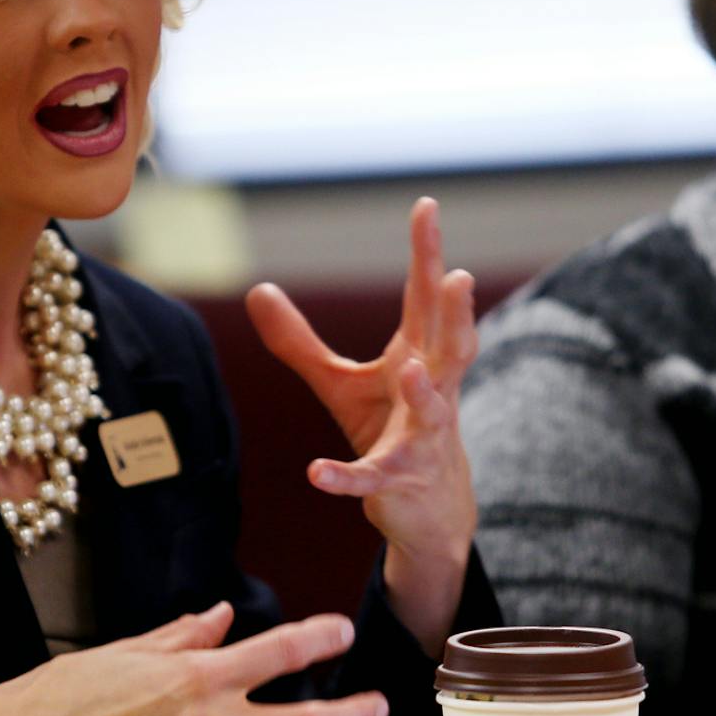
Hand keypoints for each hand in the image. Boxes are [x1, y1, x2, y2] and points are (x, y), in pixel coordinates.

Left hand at [245, 198, 479, 654]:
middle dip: (456, 314)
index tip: (426, 205)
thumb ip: (298, 341)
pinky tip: (316, 473)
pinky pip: (373, 479)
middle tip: (458, 276)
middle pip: (450, 348)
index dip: (426, 253)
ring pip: (432, 413)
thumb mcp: (340, 382)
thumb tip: (257, 290)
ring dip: (424, 393)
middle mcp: (433, 392)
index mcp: (418, 358)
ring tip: (411, 368)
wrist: (427, 509)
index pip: (424, 299)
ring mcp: (423, 438)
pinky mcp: (399, 480)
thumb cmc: (389, 429)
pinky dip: (346, 478)